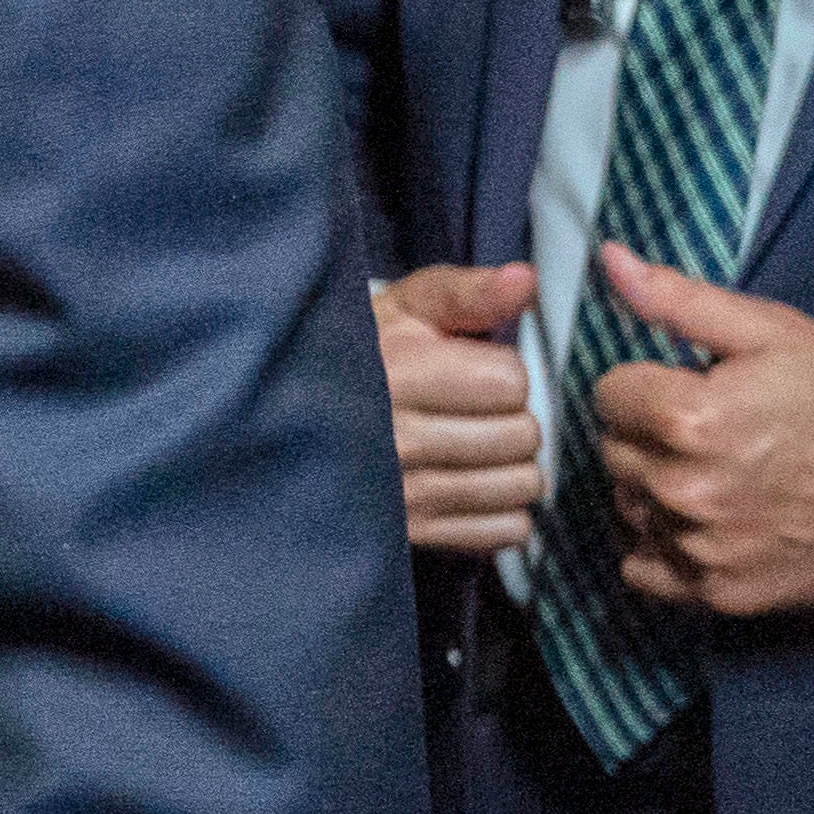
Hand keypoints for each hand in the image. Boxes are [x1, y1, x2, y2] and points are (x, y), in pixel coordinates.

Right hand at [374, 263, 545, 555]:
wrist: (289, 417)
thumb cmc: (363, 355)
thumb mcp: (403, 308)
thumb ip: (466, 293)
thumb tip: (525, 279)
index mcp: (395, 371)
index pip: (509, 382)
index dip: (502, 372)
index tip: (471, 372)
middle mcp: (393, 437)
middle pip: (521, 435)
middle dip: (513, 420)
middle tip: (478, 413)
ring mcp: (400, 493)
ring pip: (521, 486)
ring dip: (514, 468)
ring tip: (478, 449)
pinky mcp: (408, 534)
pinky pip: (503, 531)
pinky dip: (502, 512)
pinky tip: (472, 486)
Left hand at [587, 244, 813, 618]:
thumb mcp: (774, 333)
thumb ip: (680, 300)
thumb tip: (609, 259)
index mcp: (691, 418)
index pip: (608, 394)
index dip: (646, 384)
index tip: (688, 388)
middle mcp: (686, 490)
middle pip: (614, 452)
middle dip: (649, 435)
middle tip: (709, 432)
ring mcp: (701, 548)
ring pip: (628, 507)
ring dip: (655, 490)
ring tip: (715, 475)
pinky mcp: (717, 594)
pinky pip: (645, 569)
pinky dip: (663, 548)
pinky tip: (705, 523)